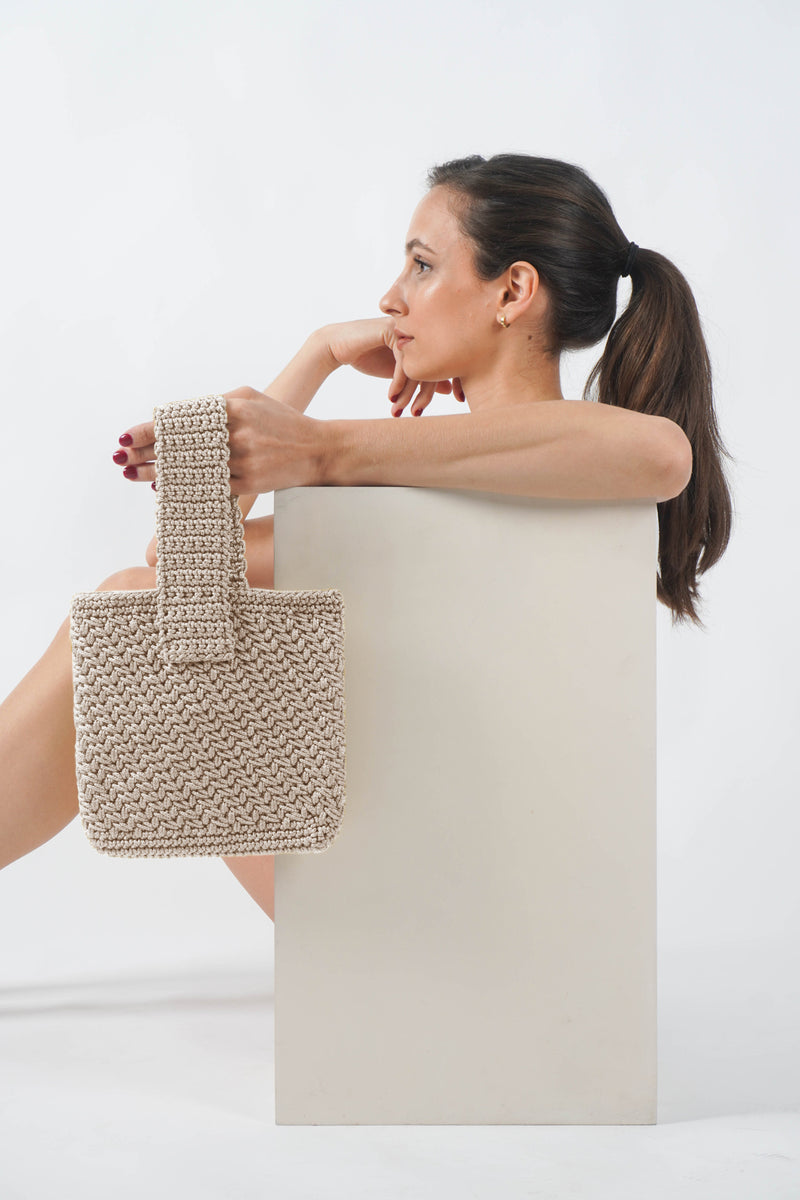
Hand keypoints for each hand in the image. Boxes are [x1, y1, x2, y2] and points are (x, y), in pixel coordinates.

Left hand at [113, 386, 323, 496]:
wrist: (318, 450)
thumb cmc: (281, 422)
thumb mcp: (251, 399)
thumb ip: (217, 403)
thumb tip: (176, 415)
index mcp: (236, 406)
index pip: (182, 417)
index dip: (150, 428)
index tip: (125, 435)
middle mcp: (238, 432)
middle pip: (181, 444)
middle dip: (146, 452)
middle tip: (121, 457)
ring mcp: (245, 459)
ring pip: (192, 468)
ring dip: (159, 473)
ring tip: (135, 474)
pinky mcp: (251, 482)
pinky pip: (211, 487)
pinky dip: (186, 487)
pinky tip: (165, 488)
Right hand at [322, 319, 464, 415]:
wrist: (337, 347)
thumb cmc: (368, 358)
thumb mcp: (398, 373)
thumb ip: (420, 377)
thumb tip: (448, 389)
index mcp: (422, 340)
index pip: (442, 364)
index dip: (448, 385)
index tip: (444, 405)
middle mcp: (417, 332)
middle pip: (432, 366)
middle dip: (424, 395)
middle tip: (416, 413)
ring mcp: (405, 329)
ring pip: (417, 365)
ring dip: (407, 392)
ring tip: (398, 410)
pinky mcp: (392, 331)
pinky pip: (402, 361)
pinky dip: (397, 382)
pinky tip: (391, 396)